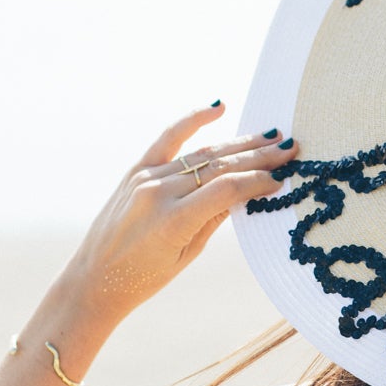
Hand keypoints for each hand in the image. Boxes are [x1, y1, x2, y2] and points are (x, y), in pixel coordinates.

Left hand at [61, 102, 295, 316]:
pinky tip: (218, 107)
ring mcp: (145, 178)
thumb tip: (248, 191)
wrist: (95, 279)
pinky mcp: (136, 171)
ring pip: (201, 153)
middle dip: (258, 157)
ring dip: (238, 144)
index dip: (259, 182)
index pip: (228, 189)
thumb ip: (216, 218)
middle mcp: (159, 193)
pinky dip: (194, 121)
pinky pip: (169, 139)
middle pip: (219, 166)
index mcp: (174, 221)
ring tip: (270, 137)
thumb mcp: (188, 255)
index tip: (282, 179)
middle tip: (289, 149)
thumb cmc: (145, 278)